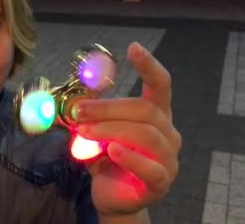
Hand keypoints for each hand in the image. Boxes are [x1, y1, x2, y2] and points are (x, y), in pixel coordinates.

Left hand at [74, 42, 181, 217]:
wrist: (113, 197)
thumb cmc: (107, 159)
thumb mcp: (97, 131)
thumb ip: (93, 115)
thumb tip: (75, 97)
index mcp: (156, 115)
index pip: (160, 85)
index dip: (149, 65)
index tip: (134, 47)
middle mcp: (168, 132)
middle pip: (145, 110)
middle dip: (108, 108)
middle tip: (79, 110)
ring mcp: (169, 158)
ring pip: (145, 135)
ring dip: (110, 130)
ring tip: (84, 132)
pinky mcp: (161, 181)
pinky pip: (150, 167)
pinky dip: (129, 157)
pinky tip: (111, 151)